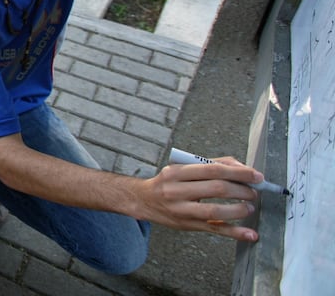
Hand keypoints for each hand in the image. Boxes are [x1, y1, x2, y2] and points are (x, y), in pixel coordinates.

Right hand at [135, 156, 261, 240]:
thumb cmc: (167, 182)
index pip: (212, 169)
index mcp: (176, 172)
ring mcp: (181, 210)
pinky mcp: (187, 225)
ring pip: (215, 211)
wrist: (143, 200)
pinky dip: (235, 232)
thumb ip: (210, 164)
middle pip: (216, 189)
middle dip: (241, 190)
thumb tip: (241, 168)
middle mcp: (176, 191)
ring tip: (249, 207)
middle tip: (254, 192)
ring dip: (238, 209)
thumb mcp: (182, 167)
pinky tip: (249, 234)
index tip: (256, 176)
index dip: (238, 173)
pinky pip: (214, 230)